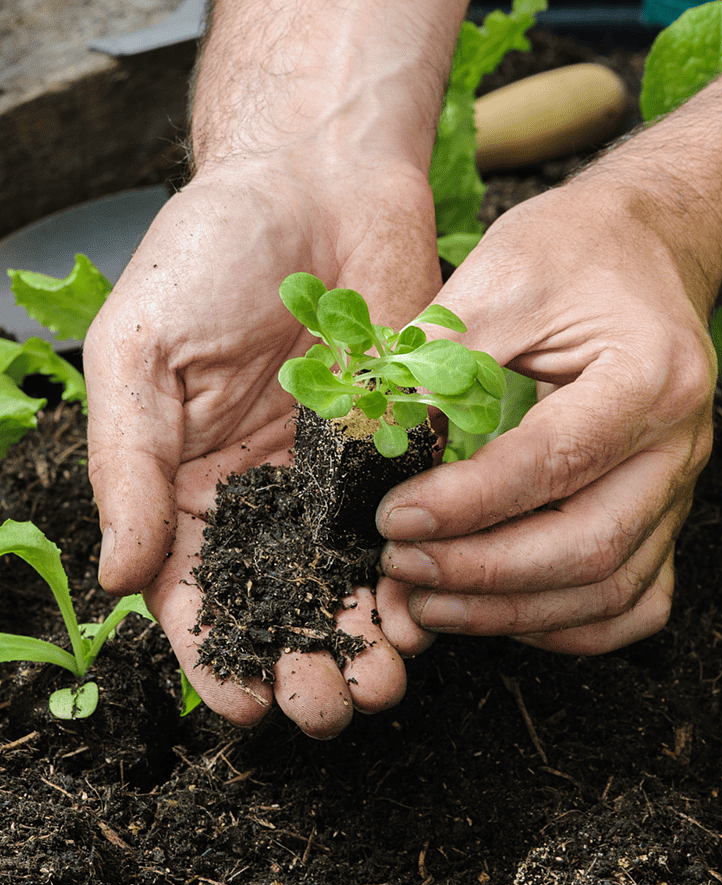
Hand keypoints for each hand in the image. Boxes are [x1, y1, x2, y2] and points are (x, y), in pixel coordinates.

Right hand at [85, 153, 441, 733]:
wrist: (317, 173)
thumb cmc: (210, 249)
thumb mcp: (141, 352)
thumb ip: (131, 464)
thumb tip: (125, 579)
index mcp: (189, 474)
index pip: (196, 588)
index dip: (216, 654)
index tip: (246, 705)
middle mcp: (267, 483)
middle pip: (283, 596)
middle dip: (304, 660)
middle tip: (331, 710)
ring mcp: (340, 462)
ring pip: (354, 572)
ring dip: (367, 633)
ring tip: (385, 684)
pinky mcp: (404, 432)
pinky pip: (414, 514)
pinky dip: (421, 565)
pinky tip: (432, 609)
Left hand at [376, 181, 718, 652]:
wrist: (650, 245)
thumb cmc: (579, 249)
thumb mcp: (504, 275)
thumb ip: (440, 358)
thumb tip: (370, 440)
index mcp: (650, 375)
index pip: (556, 461)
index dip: (468, 502)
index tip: (392, 517)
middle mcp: (680, 442)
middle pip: (592, 546)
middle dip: (484, 574)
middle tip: (401, 568)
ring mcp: (682, 484)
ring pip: (613, 588)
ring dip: (515, 611)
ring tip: (430, 601)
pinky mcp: (668, 508)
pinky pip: (638, 599)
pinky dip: (573, 626)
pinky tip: (506, 613)